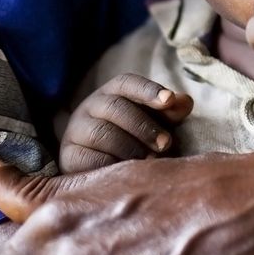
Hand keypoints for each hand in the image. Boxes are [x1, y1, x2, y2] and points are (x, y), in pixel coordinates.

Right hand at [59, 73, 192, 172]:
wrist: (97, 166)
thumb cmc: (134, 138)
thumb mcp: (155, 121)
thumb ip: (170, 112)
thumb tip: (184, 101)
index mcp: (112, 92)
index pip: (128, 82)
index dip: (149, 90)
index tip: (169, 100)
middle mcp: (90, 107)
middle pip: (116, 107)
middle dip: (144, 126)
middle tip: (166, 144)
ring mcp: (76, 131)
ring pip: (102, 133)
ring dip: (130, 147)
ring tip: (150, 160)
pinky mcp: (69, 156)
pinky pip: (89, 159)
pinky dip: (112, 165)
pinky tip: (127, 172)